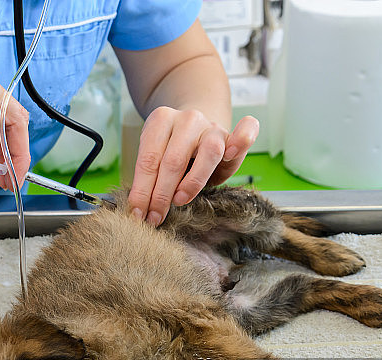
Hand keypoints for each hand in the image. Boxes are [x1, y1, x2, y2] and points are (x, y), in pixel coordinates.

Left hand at [129, 107, 258, 225]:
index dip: (142, 191)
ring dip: (193, 182)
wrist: (194, 131)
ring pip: (208, 153)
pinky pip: (245, 131)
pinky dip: (242, 139)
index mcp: (160, 120)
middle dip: (161, 194)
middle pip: (173, 160)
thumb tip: (138, 211)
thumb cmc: (170, 152)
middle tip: (154, 217)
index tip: (137, 214)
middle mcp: (187, 119)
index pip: (148, 160)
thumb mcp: (155, 160)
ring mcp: (210, 126)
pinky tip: (232, 153)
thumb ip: (148, 179)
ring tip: (180, 200)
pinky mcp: (230, 136)